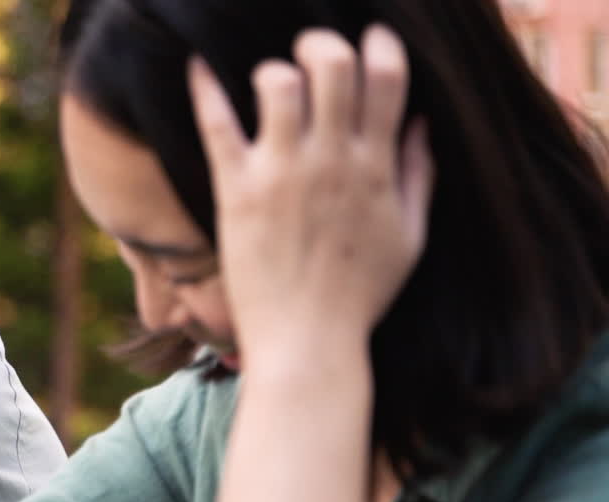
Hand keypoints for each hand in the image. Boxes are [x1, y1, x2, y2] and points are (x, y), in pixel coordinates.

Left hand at [189, 24, 433, 369]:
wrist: (308, 342)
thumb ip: (420, 176)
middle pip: (332, 64)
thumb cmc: (359, 296)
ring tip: (269, 86)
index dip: (380, 45)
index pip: (386, 76)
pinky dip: (204, 88)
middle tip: (310, 55)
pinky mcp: (237, 191)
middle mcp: (330, 162)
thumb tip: (422, 123)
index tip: (370, 42)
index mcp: (376, 168)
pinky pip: (217, 124)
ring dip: (274, 70)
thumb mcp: (410, 238)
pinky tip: (197, 65)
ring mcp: (282, 174)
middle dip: (322, 44)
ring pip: (278, 83)